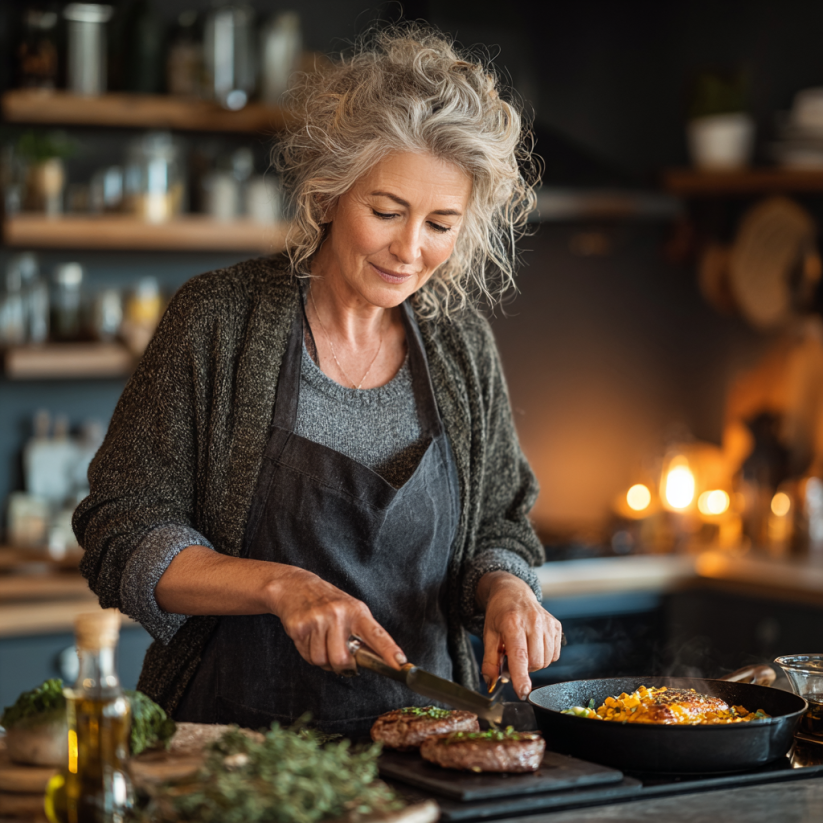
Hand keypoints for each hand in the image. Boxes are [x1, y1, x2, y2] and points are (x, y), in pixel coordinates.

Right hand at [268, 566, 406, 674]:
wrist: (296, 586)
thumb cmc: (328, 602)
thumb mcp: (350, 610)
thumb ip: (361, 634)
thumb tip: (373, 662)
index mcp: (357, 611)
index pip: (376, 633)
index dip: (389, 650)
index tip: (401, 664)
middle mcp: (339, 614)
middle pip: (342, 659)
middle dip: (340, 664)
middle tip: (337, 652)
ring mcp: (319, 619)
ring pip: (322, 661)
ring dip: (321, 658)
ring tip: (320, 639)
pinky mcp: (300, 626)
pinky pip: (307, 656)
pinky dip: (307, 652)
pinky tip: (308, 637)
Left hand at [478, 571, 561, 699]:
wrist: (512, 592)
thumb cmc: (499, 614)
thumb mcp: (488, 635)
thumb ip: (489, 661)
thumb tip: (491, 683)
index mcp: (512, 623)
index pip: (519, 655)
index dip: (521, 676)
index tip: (522, 692)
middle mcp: (532, 621)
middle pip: (535, 662)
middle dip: (524, 668)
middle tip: (512, 657)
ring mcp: (547, 622)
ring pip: (546, 661)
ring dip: (534, 662)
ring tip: (523, 649)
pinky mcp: (556, 625)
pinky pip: (554, 654)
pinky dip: (544, 656)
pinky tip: (534, 645)